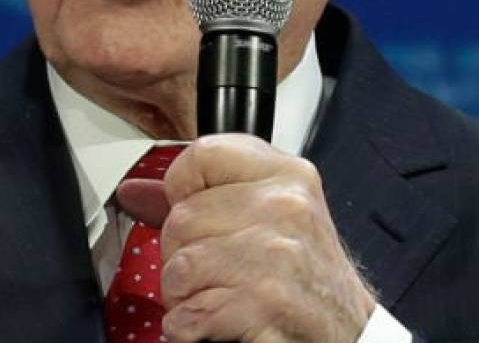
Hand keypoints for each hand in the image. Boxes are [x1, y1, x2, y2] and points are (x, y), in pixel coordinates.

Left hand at [117, 135, 377, 342]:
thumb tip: (132, 191)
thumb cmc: (305, 278)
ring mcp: (276, 254)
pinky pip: (187, 312)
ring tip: (217, 297)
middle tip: (216, 272)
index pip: (202, 154)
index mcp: (288, 175)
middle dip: (182, 255)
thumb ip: (199, 199)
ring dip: (185, 296)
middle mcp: (286, 206)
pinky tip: (216, 321)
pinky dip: (190, 326)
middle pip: (181, 217)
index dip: (183, 189)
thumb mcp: (268, 220)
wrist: (346, 333)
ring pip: (179, 267)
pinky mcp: (263, 301)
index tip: (198, 213)